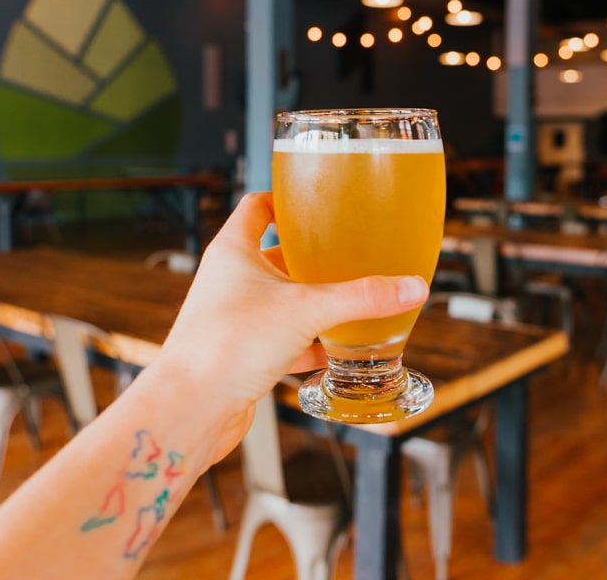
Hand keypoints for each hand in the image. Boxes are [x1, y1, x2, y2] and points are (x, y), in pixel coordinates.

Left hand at [150, 192, 427, 463]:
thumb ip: (362, 298)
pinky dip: (313, 345)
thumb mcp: (306, 310)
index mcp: (234, 251)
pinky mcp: (244, 355)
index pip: (257, 208)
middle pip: (279, 257)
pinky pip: (287, 342)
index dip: (284, 199)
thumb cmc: (228, 344)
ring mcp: (236, 319)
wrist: (192, 408)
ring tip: (356, 301)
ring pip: (285, 303)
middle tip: (353, 253)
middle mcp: (231, 280)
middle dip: (315, 258)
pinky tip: (342, 352)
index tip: (315, 198)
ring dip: (316, 305)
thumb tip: (413, 287)